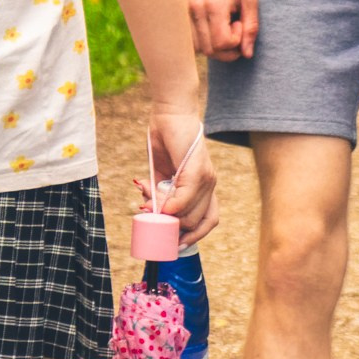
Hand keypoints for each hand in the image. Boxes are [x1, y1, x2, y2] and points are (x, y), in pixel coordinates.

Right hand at [148, 105, 219, 248]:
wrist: (170, 114)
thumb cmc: (166, 141)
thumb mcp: (161, 173)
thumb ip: (161, 193)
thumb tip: (153, 212)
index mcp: (203, 188)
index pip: (206, 221)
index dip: (192, 236)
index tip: (174, 245)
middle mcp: (209, 185)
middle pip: (196, 222)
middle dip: (172, 228)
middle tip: (150, 217)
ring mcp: (206, 179)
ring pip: (190, 213)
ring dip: (167, 216)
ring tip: (148, 206)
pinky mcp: (198, 170)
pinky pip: (185, 197)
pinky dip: (172, 206)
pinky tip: (158, 204)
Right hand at [185, 0, 258, 57]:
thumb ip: (250, 27)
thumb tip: (247, 53)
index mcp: (214, 6)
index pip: (221, 44)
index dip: (235, 42)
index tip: (240, 24)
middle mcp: (195, 10)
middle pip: (207, 50)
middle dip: (225, 48)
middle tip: (235, 27)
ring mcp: (185, 8)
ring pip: (195, 45)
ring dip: (211, 45)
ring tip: (223, 26)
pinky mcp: (181, 5)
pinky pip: (187, 33)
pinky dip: (201, 36)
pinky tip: (212, 22)